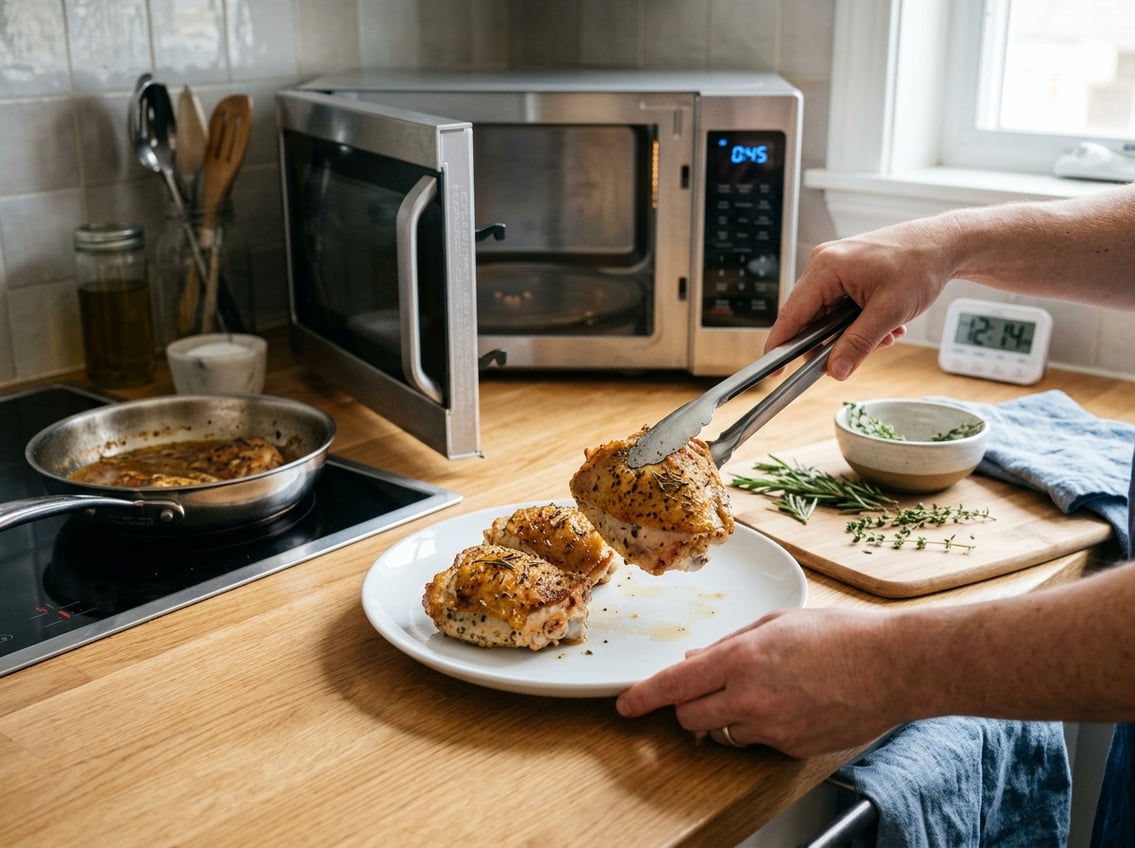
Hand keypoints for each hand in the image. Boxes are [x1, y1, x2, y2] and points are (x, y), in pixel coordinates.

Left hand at [615, 607, 902, 756]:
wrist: (894, 667)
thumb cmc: (840, 635)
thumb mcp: (776, 624)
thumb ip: (728, 644)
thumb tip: (695, 660)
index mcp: (741, 659)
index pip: (675, 684)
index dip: (643, 697)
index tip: (626, 705)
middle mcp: (750, 698)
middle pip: (690, 717)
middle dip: (688, 705)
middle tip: (707, 687)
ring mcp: (772, 729)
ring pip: (722, 732)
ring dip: (725, 715)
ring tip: (762, 690)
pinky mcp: (792, 749)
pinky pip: (758, 742)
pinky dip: (760, 727)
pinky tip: (789, 703)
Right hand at [766, 217, 958, 379]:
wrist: (945, 244)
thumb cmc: (920, 265)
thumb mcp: (889, 312)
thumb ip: (858, 343)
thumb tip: (836, 371)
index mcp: (826, 268)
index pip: (791, 314)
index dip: (780, 346)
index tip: (774, 372)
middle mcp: (823, 265)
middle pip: (810, 319)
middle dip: (836, 341)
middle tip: (865, 350)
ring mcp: (834, 267)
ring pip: (828, 317)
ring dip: (853, 333)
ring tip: (885, 333)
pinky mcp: (846, 273)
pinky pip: (840, 308)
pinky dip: (859, 322)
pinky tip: (885, 323)